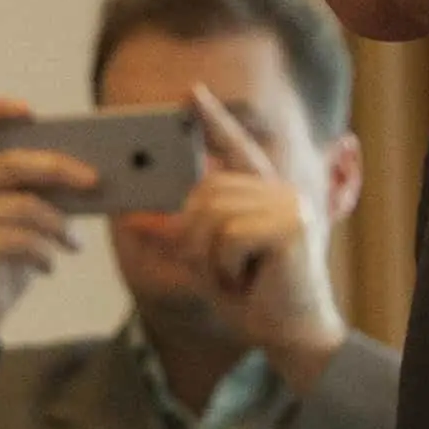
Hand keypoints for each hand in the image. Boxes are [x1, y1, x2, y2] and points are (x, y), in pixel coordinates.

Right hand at [0, 96, 92, 388]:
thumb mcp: (14, 220)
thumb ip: (35, 193)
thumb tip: (90, 178)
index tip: (31, 111)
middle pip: (12, 163)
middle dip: (60, 169)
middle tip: (94, 181)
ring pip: (26, 206)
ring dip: (60, 226)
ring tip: (75, 242)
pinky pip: (23, 241)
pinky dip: (45, 253)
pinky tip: (50, 265)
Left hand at [160, 81, 348, 383]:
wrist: (294, 338)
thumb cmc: (253, 299)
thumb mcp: (205, 261)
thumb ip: (177, 234)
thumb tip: (134, 217)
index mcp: (264, 192)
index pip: (236, 148)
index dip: (213, 119)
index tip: (190, 91)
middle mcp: (280, 191)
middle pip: (204, 192)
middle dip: (193, 237)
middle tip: (218, 272)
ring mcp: (289, 205)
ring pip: (211, 215)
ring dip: (209, 256)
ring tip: (236, 279)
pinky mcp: (289, 227)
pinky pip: (229, 236)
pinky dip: (227, 267)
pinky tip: (250, 281)